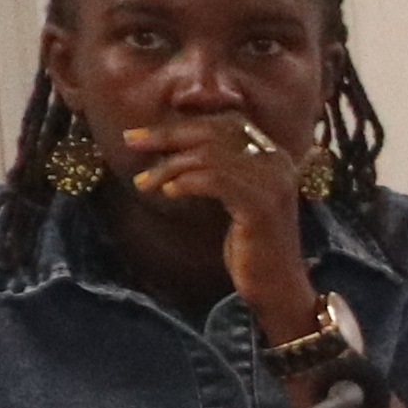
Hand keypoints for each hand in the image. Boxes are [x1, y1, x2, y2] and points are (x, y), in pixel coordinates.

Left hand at [110, 102, 317, 308]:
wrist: (276, 285)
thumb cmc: (250, 244)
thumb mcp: (233, 197)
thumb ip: (217, 168)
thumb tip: (170, 147)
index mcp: (274, 154)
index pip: (224, 122)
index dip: (181, 123)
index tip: (142, 135)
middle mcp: (277, 162)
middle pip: (214, 132)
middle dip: (166, 135)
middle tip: (130, 143)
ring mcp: (272, 183)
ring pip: (209, 155)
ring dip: (169, 167)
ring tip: (145, 183)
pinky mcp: (261, 205)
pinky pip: (214, 180)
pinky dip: (185, 182)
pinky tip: (168, 193)